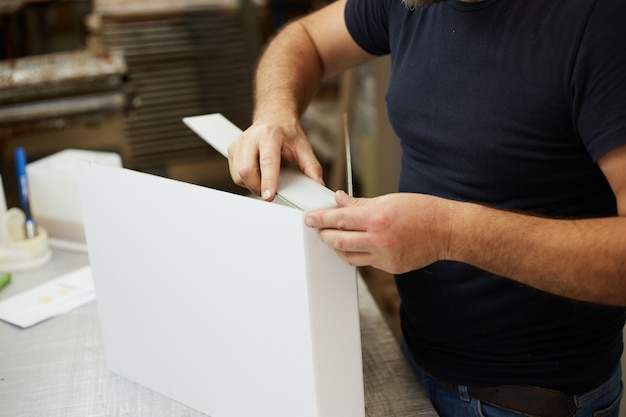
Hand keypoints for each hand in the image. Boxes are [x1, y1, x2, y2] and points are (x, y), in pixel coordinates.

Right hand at [227, 117, 323, 200]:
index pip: (267, 162)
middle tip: (270, 192)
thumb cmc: (287, 132)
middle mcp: (251, 137)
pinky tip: (257, 172)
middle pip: (246, 171)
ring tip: (265, 178)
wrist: (274, 116)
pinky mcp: (232, 149)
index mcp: (269, 134)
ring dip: (251, 184)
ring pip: (238, 175)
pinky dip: (246, 179)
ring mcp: (239, 142)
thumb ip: (311, 167)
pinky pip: (235, 173)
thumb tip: (318, 184)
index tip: (269, 196)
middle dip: (258, 188)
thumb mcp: (303, 147)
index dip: (267, 181)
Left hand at [304, 190, 454, 273]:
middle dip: (324, 235)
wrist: (447, 230)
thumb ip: (360, 202)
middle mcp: (379, 239)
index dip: (320, 219)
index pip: (339, 219)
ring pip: (349, 256)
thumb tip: (340, 200)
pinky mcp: (390, 267)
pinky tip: (359, 245)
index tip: (310, 219)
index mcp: (377, 217)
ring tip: (336, 238)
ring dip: (338, 247)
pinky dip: (358, 254)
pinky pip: (366, 262)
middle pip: (338, 241)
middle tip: (318, 229)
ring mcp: (385, 256)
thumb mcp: (389, 199)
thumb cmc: (423, 211)